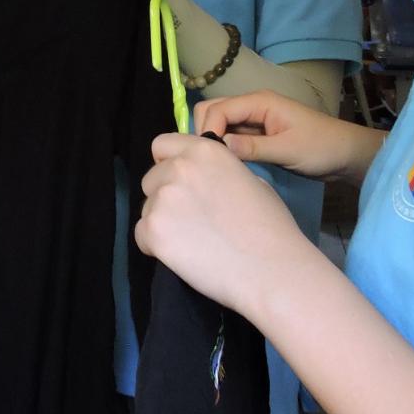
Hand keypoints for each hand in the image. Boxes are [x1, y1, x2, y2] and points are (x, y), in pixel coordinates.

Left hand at [136, 133, 310, 317]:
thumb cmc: (271, 226)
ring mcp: (162, 199)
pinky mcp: (152, 230)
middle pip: (151, 179)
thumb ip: (220, 173)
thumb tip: (208, 181)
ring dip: (162, 222)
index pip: (162, 145)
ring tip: (192, 242)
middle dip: (165, 196)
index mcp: (205, 150)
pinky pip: (142, 236)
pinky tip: (183, 256)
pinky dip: (156, 247)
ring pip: (147, 209)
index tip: (181, 183)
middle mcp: (178, 168)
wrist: (269, 267)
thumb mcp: (252, 181)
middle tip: (191, 220)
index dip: (169, 164)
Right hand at [194, 89, 383, 184]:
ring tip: (214, 164)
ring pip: (219, 123)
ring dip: (213, 140)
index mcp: (259, 102)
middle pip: (212, 110)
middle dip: (204, 131)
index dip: (208, 130)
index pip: (218, 109)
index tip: (208, 157)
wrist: (346, 155)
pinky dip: (224, 147)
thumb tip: (219, 146)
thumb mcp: (288, 150)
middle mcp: (252, 107)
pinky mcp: (256, 135)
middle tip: (208, 160)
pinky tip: (225, 165)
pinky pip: (231, 136)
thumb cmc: (321, 148)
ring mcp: (253, 120)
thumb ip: (253, 147)